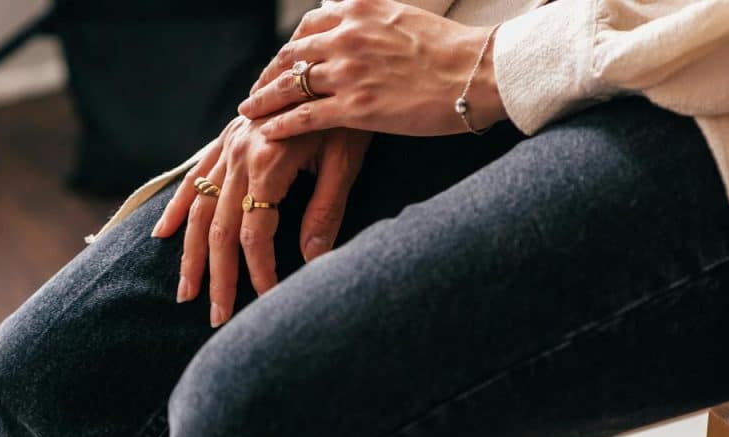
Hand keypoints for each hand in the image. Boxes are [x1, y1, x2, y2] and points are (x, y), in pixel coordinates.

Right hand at [151, 117, 370, 326]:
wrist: (333, 65)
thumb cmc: (348, 114)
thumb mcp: (346, 160)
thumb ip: (325, 210)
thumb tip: (313, 261)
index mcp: (267, 161)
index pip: (255, 232)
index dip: (260, 271)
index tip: (267, 301)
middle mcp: (239, 154)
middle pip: (219, 228)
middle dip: (218, 276)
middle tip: (217, 317)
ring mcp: (228, 146)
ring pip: (199, 207)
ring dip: (191, 253)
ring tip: (185, 292)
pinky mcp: (226, 140)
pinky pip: (194, 176)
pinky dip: (177, 206)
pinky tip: (163, 234)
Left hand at [237, 0, 506, 138]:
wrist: (478, 72)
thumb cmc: (450, 51)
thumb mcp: (403, 17)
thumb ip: (372, 22)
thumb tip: (356, 22)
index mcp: (358, 10)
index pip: (307, 27)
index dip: (288, 49)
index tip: (280, 63)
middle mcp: (346, 36)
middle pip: (291, 56)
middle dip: (269, 76)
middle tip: (256, 92)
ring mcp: (348, 72)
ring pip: (290, 86)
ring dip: (264, 100)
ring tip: (249, 112)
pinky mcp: (355, 108)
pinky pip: (304, 116)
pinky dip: (280, 124)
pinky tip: (266, 132)